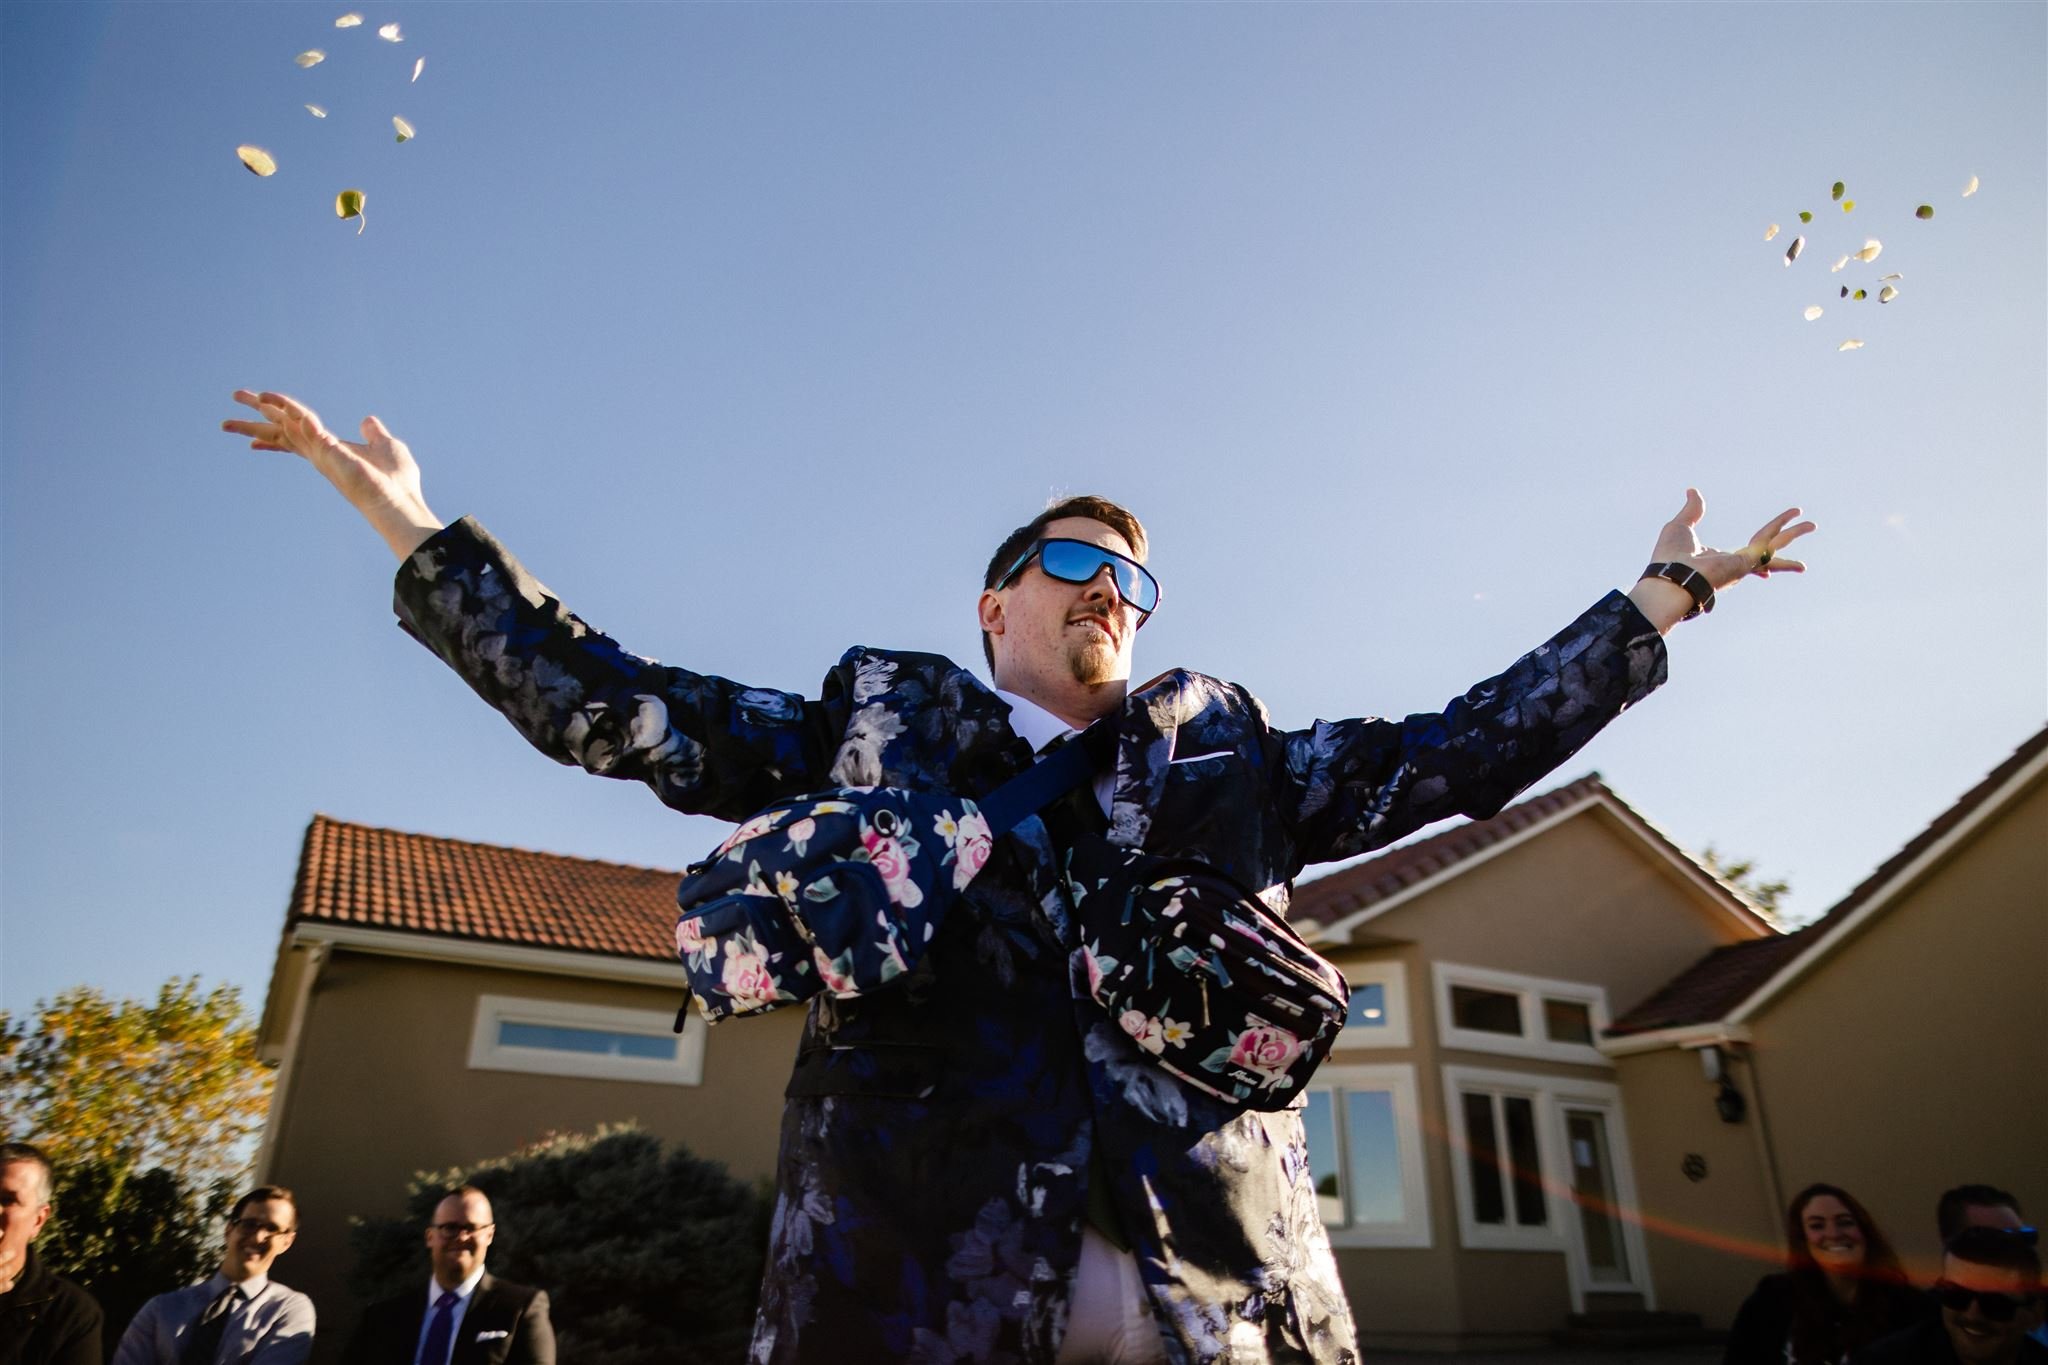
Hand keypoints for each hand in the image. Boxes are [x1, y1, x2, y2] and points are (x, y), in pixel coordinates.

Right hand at [222, 390, 443, 557]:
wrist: (398, 501)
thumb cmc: (396, 481)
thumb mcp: (385, 446)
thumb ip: (373, 433)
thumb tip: (367, 420)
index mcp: (330, 451)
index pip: (296, 439)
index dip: (276, 435)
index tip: (252, 441)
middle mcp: (319, 453)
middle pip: (280, 431)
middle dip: (255, 420)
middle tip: (230, 408)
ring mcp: (320, 451)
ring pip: (284, 423)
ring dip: (261, 408)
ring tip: (237, 396)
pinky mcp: (326, 448)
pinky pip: (304, 422)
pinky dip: (289, 407)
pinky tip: (272, 398)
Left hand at [1650, 488, 1813, 588]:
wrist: (1670, 576)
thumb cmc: (1669, 557)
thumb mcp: (1681, 525)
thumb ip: (1692, 510)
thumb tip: (1693, 491)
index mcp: (1718, 559)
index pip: (1744, 554)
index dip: (1757, 550)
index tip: (1766, 554)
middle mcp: (1733, 565)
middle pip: (1765, 549)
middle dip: (1785, 536)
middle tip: (1807, 526)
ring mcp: (1741, 566)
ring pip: (1774, 546)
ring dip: (1794, 533)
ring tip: (1813, 525)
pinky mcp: (1746, 564)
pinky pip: (1770, 546)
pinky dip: (1786, 534)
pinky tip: (1802, 529)